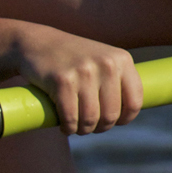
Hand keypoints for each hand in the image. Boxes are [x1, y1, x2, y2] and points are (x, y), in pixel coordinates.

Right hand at [15, 25, 143, 133]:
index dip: (124, 119)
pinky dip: (68, 128)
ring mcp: (84, 71)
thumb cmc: (72, 58)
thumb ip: (117, 81)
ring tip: (76, 127)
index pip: (134, 102)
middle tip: (89, 126)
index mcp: (121, 59)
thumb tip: (128, 115)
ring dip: (83, 130)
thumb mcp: (101, 60)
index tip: (112, 122)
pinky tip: (65, 127)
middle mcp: (106, 64)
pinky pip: (70, 118)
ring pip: (91, 119)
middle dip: (100, 127)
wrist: (36, 42)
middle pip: (111, 115)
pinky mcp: (62, 80)